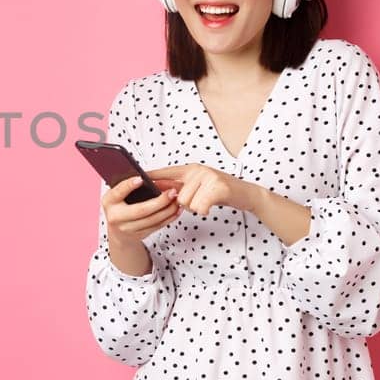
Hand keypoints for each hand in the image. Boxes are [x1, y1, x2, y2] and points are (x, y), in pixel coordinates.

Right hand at [101, 176, 185, 245]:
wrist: (118, 233)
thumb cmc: (119, 208)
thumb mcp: (116, 196)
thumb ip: (126, 188)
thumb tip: (146, 177)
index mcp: (109, 202)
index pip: (118, 192)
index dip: (129, 185)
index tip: (141, 179)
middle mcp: (116, 216)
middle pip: (141, 210)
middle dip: (159, 201)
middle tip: (171, 192)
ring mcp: (128, 228)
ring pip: (152, 220)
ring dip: (168, 210)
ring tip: (176, 200)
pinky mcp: (139, 235)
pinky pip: (157, 226)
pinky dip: (169, 218)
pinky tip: (175, 210)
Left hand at [146, 164, 260, 216]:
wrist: (246, 193)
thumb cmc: (219, 192)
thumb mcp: (198, 186)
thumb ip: (181, 187)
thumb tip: (160, 193)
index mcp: (190, 169)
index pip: (165, 172)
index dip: (150, 176)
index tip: (134, 176)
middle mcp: (197, 170)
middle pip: (177, 196)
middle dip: (187, 204)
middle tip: (200, 199)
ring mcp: (208, 177)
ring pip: (188, 203)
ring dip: (197, 207)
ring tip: (207, 200)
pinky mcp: (218, 187)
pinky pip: (200, 206)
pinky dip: (205, 210)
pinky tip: (211, 206)